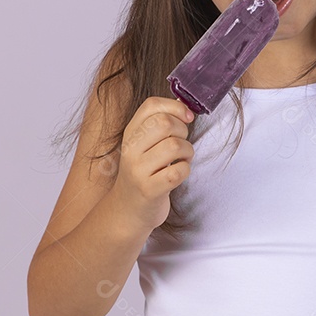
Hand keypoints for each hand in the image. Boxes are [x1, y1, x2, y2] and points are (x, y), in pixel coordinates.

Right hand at [110, 97, 194, 232]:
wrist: (128, 210)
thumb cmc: (144, 173)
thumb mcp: (144, 145)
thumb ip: (160, 126)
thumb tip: (187, 110)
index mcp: (130, 133)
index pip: (151, 105)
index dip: (176, 106)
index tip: (187, 117)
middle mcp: (131, 150)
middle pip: (165, 123)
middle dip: (183, 131)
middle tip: (181, 143)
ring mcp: (138, 171)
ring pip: (174, 146)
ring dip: (187, 152)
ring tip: (182, 159)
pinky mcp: (149, 190)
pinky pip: (178, 171)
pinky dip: (185, 170)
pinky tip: (178, 173)